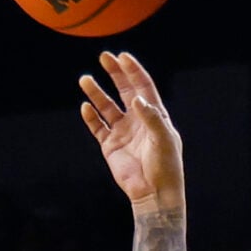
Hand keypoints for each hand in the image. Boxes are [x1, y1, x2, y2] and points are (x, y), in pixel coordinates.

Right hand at [79, 52, 184, 210]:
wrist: (153, 193)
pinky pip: (97, 127)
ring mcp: (123, 132)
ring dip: (96, 93)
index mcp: (154, 115)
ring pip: (107, 107)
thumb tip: (136, 98)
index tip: (122, 57)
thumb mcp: (163, 139)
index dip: (133, 71)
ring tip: (85, 79)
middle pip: (124, 90)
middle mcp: (137, 120)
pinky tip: (85, 107)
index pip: (142, 87)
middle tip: (104, 57)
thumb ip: (151, 118)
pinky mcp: (110, 146)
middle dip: (115, 73)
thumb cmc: (165, 166)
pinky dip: (91, 117)